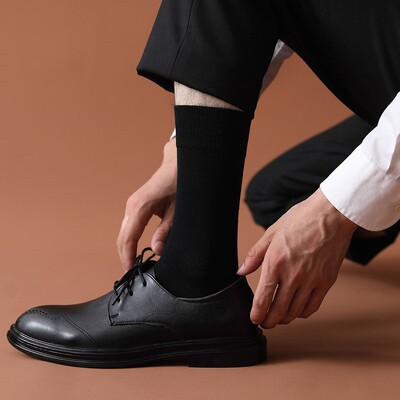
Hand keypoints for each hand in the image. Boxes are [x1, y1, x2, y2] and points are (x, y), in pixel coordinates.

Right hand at [116, 138, 176, 270]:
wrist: (177, 165)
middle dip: (125, 256)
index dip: (128, 257)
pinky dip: (129, 240)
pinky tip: (134, 250)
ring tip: (132, 266)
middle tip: (131, 274)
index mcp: (140, 207)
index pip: (128, 238)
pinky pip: (128, 226)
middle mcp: (132, 206)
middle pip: (122, 237)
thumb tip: (156, 251)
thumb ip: (165, 232)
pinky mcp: (135, 205)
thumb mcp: (176, 212)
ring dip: (126, 249)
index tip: (130, 271)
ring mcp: (132, 205)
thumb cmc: (179, 185)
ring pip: (123, 232)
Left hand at [237, 188, 357, 327]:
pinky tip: (296, 310)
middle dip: (269, 321)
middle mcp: (293, 275)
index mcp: (275, 263)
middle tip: (264, 322)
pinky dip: (302, 313)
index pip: (263, 299)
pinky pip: (312, 306)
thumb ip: (255, 255)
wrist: (331, 214)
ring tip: (278, 317)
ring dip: (284, 319)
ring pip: (295, 312)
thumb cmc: (300, 220)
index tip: (253, 319)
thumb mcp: (271, 233)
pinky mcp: (326, 282)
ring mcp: (312, 280)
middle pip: (278, 311)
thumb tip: (241, 271)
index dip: (256, 314)